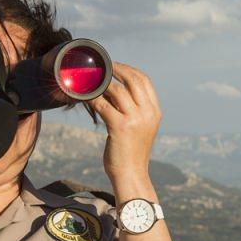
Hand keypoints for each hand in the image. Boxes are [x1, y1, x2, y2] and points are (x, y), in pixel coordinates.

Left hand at [87, 62, 161, 183]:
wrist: (131, 174)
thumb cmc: (132, 152)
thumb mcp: (141, 128)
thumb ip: (135, 110)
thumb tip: (115, 90)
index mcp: (154, 112)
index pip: (144, 81)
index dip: (129, 69)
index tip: (116, 66)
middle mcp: (148, 113)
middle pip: (133, 80)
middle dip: (116, 69)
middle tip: (103, 67)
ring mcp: (135, 119)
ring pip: (116, 90)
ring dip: (102, 84)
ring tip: (92, 83)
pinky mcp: (120, 127)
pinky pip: (103, 105)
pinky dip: (93, 99)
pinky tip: (86, 97)